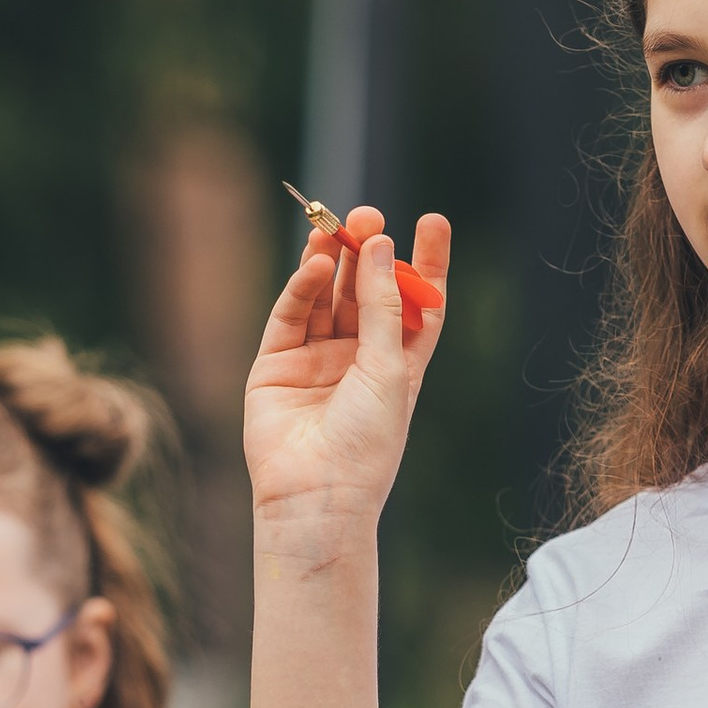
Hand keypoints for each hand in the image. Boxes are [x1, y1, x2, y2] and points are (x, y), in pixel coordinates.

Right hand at [244, 207, 449, 543]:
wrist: (317, 493)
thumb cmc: (367, 442)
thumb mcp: (389, 367)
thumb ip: (383, 304)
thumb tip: (380, 243)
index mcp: (399, 365)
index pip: (418, 302)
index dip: (425, 262)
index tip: (432, 221)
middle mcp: (357, 358)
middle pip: (365, 292)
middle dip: (367, 253)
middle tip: (367, 214)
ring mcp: (315, 360)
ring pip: (325, 297)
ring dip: (332, 262)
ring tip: (335, 229)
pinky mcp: (276, 364)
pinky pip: (291, 315)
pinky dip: (301, 287)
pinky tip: (315, 265)